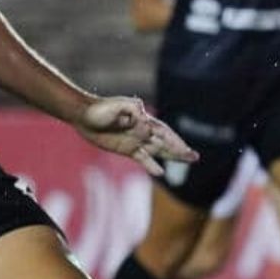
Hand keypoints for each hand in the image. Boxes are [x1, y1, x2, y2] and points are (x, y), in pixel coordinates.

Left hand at [75, 96, 196, 176]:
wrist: (84, 116)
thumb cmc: (100, 109)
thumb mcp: (116, 105)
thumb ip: (131, 110)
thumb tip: (143, 119)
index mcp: (143, 120)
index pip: (163, 132)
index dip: (175, 141)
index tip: (185, 149)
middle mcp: (143, 131)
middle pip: (166, 142)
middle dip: (180, 150)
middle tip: (195, 157)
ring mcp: (136, 141)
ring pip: (159, 151)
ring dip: (172, 157)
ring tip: (188, 161)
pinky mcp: (127, 149)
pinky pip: (143, 159)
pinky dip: (151, 165)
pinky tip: (160, 172)